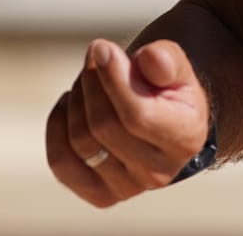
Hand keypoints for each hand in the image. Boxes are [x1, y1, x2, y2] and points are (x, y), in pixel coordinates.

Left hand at [45, 38, 209, 208]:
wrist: (161, 117)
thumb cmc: (165, 85)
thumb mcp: (174, 64)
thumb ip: (166, 59)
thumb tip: (148, 58)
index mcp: (185, 138)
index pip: (137, 115)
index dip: (112, 79)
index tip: (101, 47)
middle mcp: (158, 172)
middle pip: (103, 126)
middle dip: (92, 81)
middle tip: (96, 54)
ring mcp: (127, 189)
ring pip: (81, 141)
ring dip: (77, 98)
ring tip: (88, 77)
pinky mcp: (100, 195)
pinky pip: (61, 163)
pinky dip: (57, 127)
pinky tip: (71, 105)